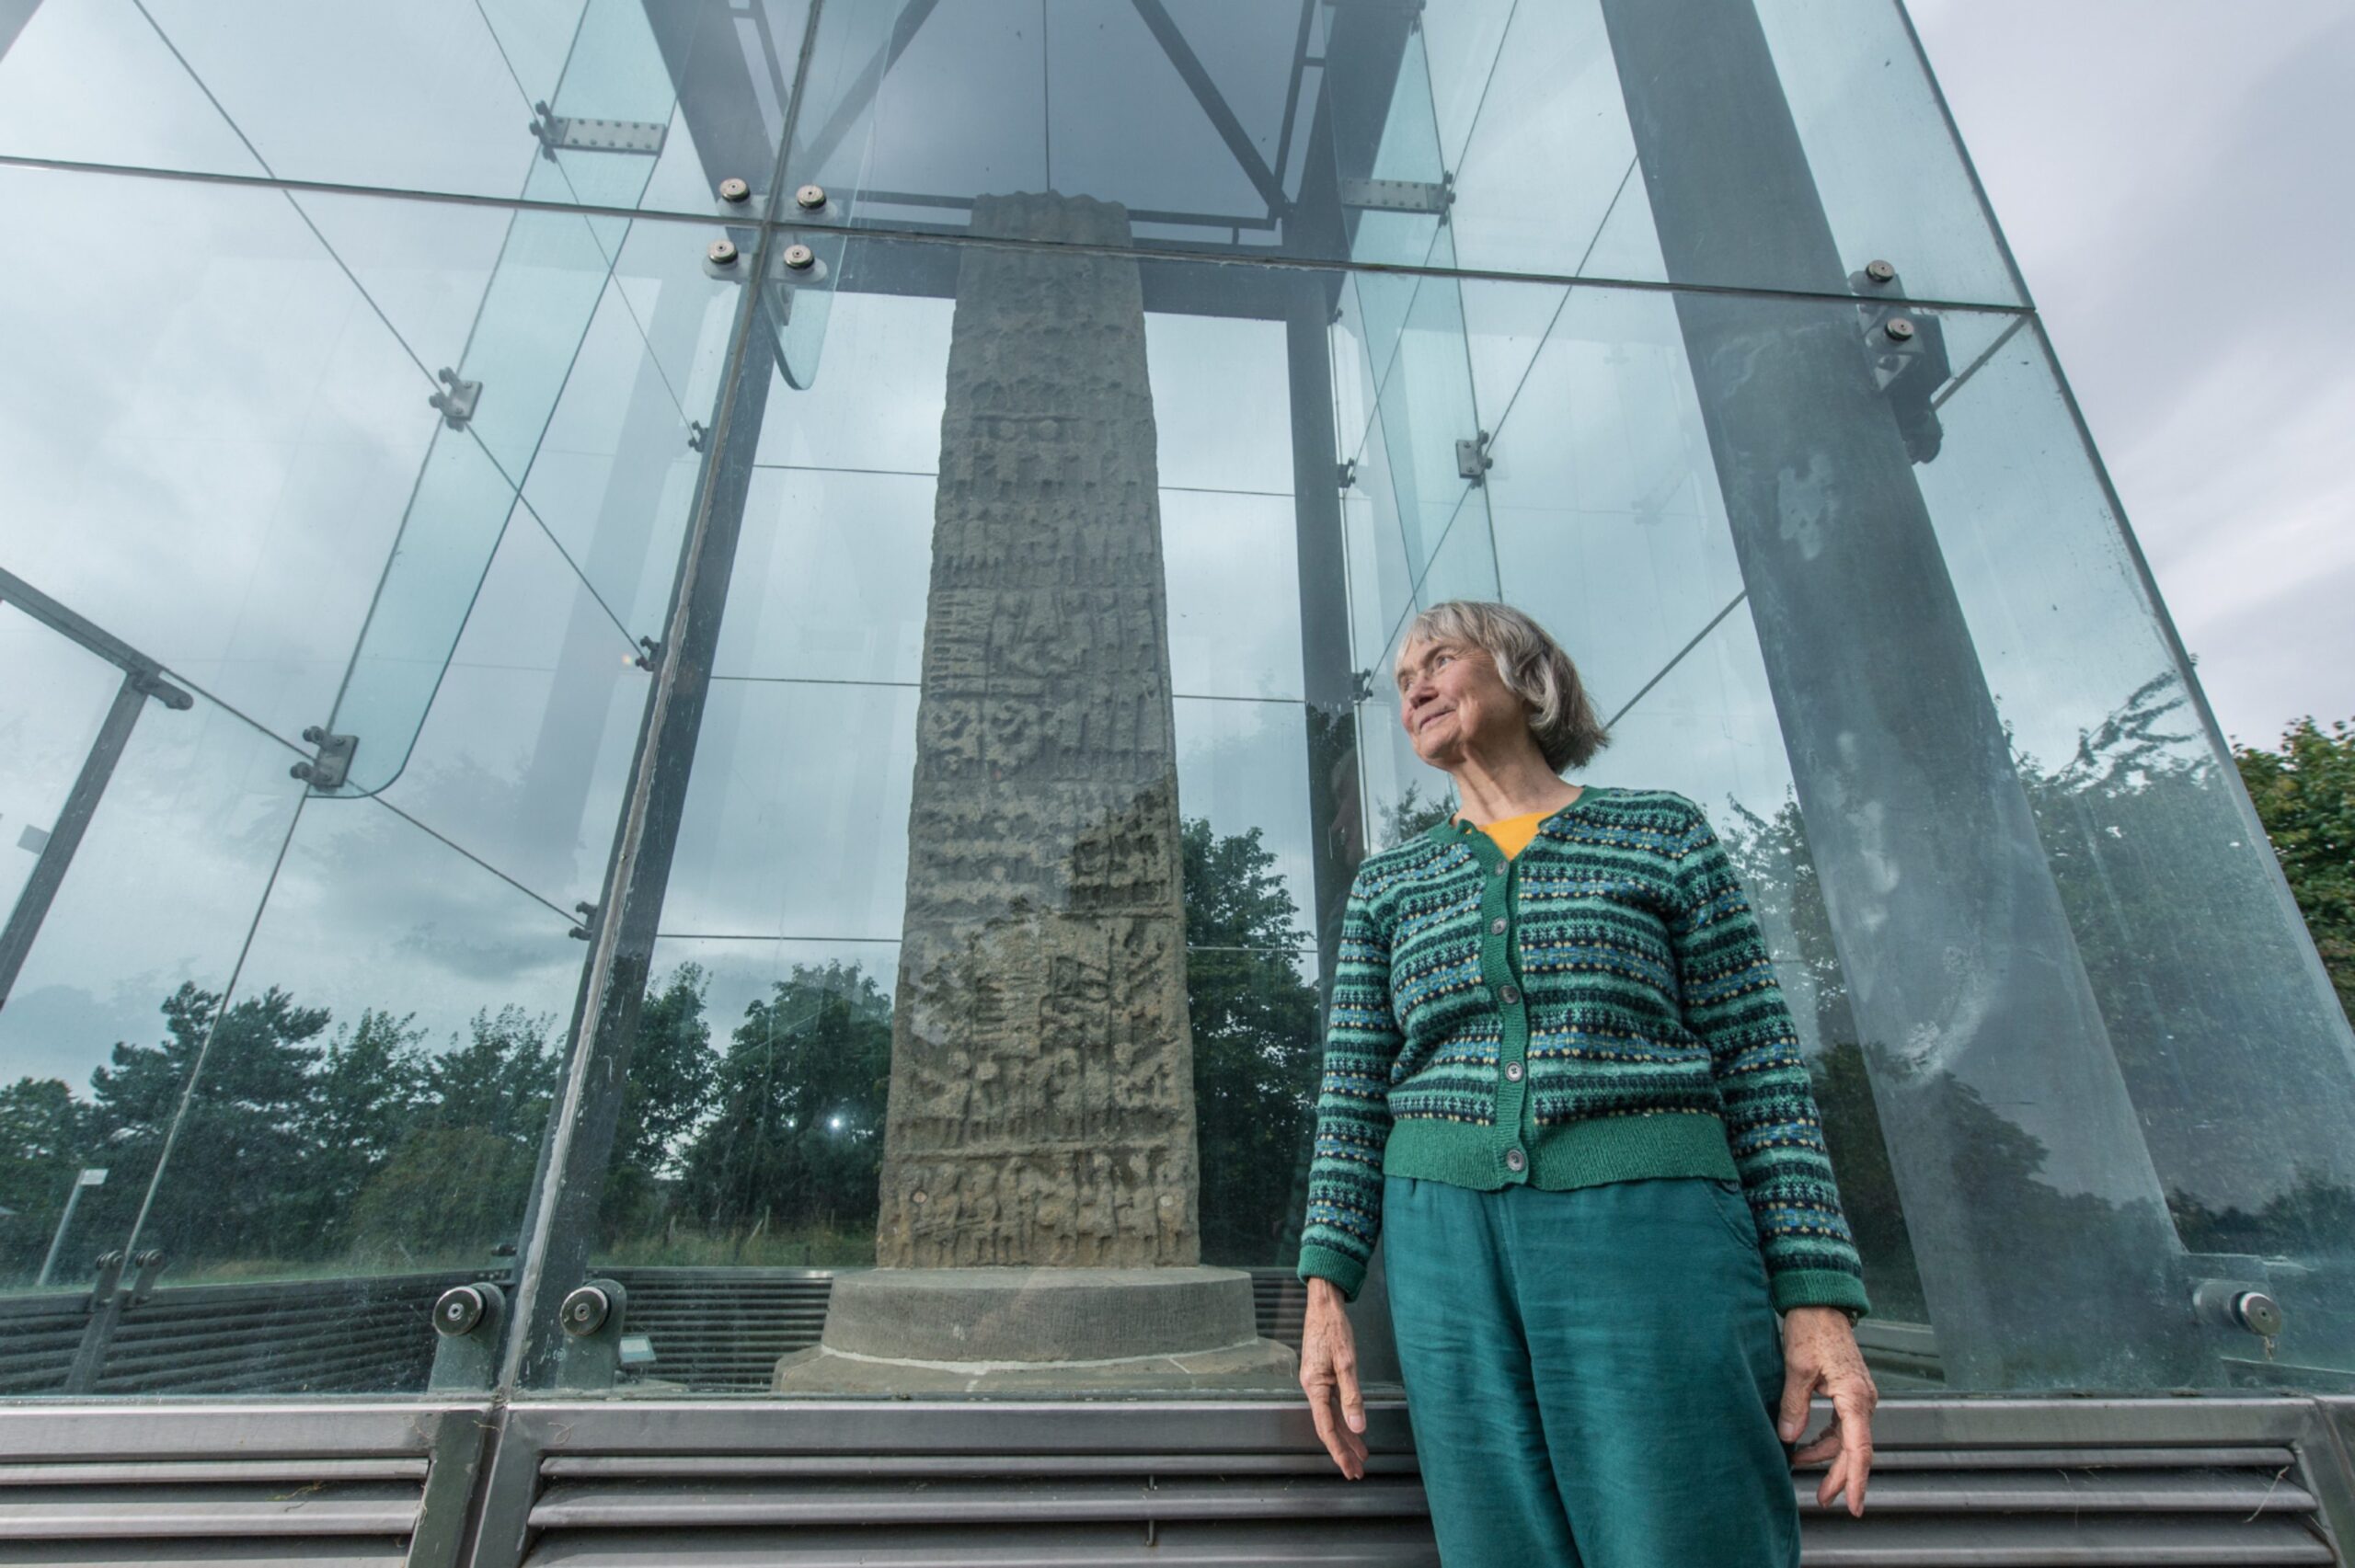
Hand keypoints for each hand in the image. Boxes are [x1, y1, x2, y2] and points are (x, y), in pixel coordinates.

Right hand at [1299, 1277, 1368, 1478]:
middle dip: (1343, 1450)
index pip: (1326, 1428)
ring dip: (1346, 1437)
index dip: (1339, 1451)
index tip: (1350, 1468)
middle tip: (1356, 1471)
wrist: (1324, 1304)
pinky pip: (1332, 1404)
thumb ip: (1352, 1396)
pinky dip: (1345, 1418)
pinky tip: (1354, 1427)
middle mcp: (1312, 1387)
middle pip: (1327, 1427)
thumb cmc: (1334, 1329)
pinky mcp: (1322, 1375)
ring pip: (1331, 1417)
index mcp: (1314, 1387)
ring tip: (1361, 1456)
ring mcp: (1316, 1382)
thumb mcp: (1347, 1363)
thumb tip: (1358, 1427)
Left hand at [1777, 1306, 1876, 1515]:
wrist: (1821, 1303)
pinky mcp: (1851, 1392)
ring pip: (1849, 1439)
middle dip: (1840, 1477)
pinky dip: (1828, 1440)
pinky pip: (1844, 1425)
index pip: (1859, 1450)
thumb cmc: (1810, 1329)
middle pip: (1855, 1450)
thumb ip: (1794, 1405)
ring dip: (1829, 1457)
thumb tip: (1788, 1438)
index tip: (1853, 1506)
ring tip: (1801, 1468)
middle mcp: (1864, 1399)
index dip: (1855, 1480)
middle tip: (1823, 1500)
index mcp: (1855, 1397)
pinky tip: (1808, 1447)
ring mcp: (1860, 1396)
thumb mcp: (1796, 1368)